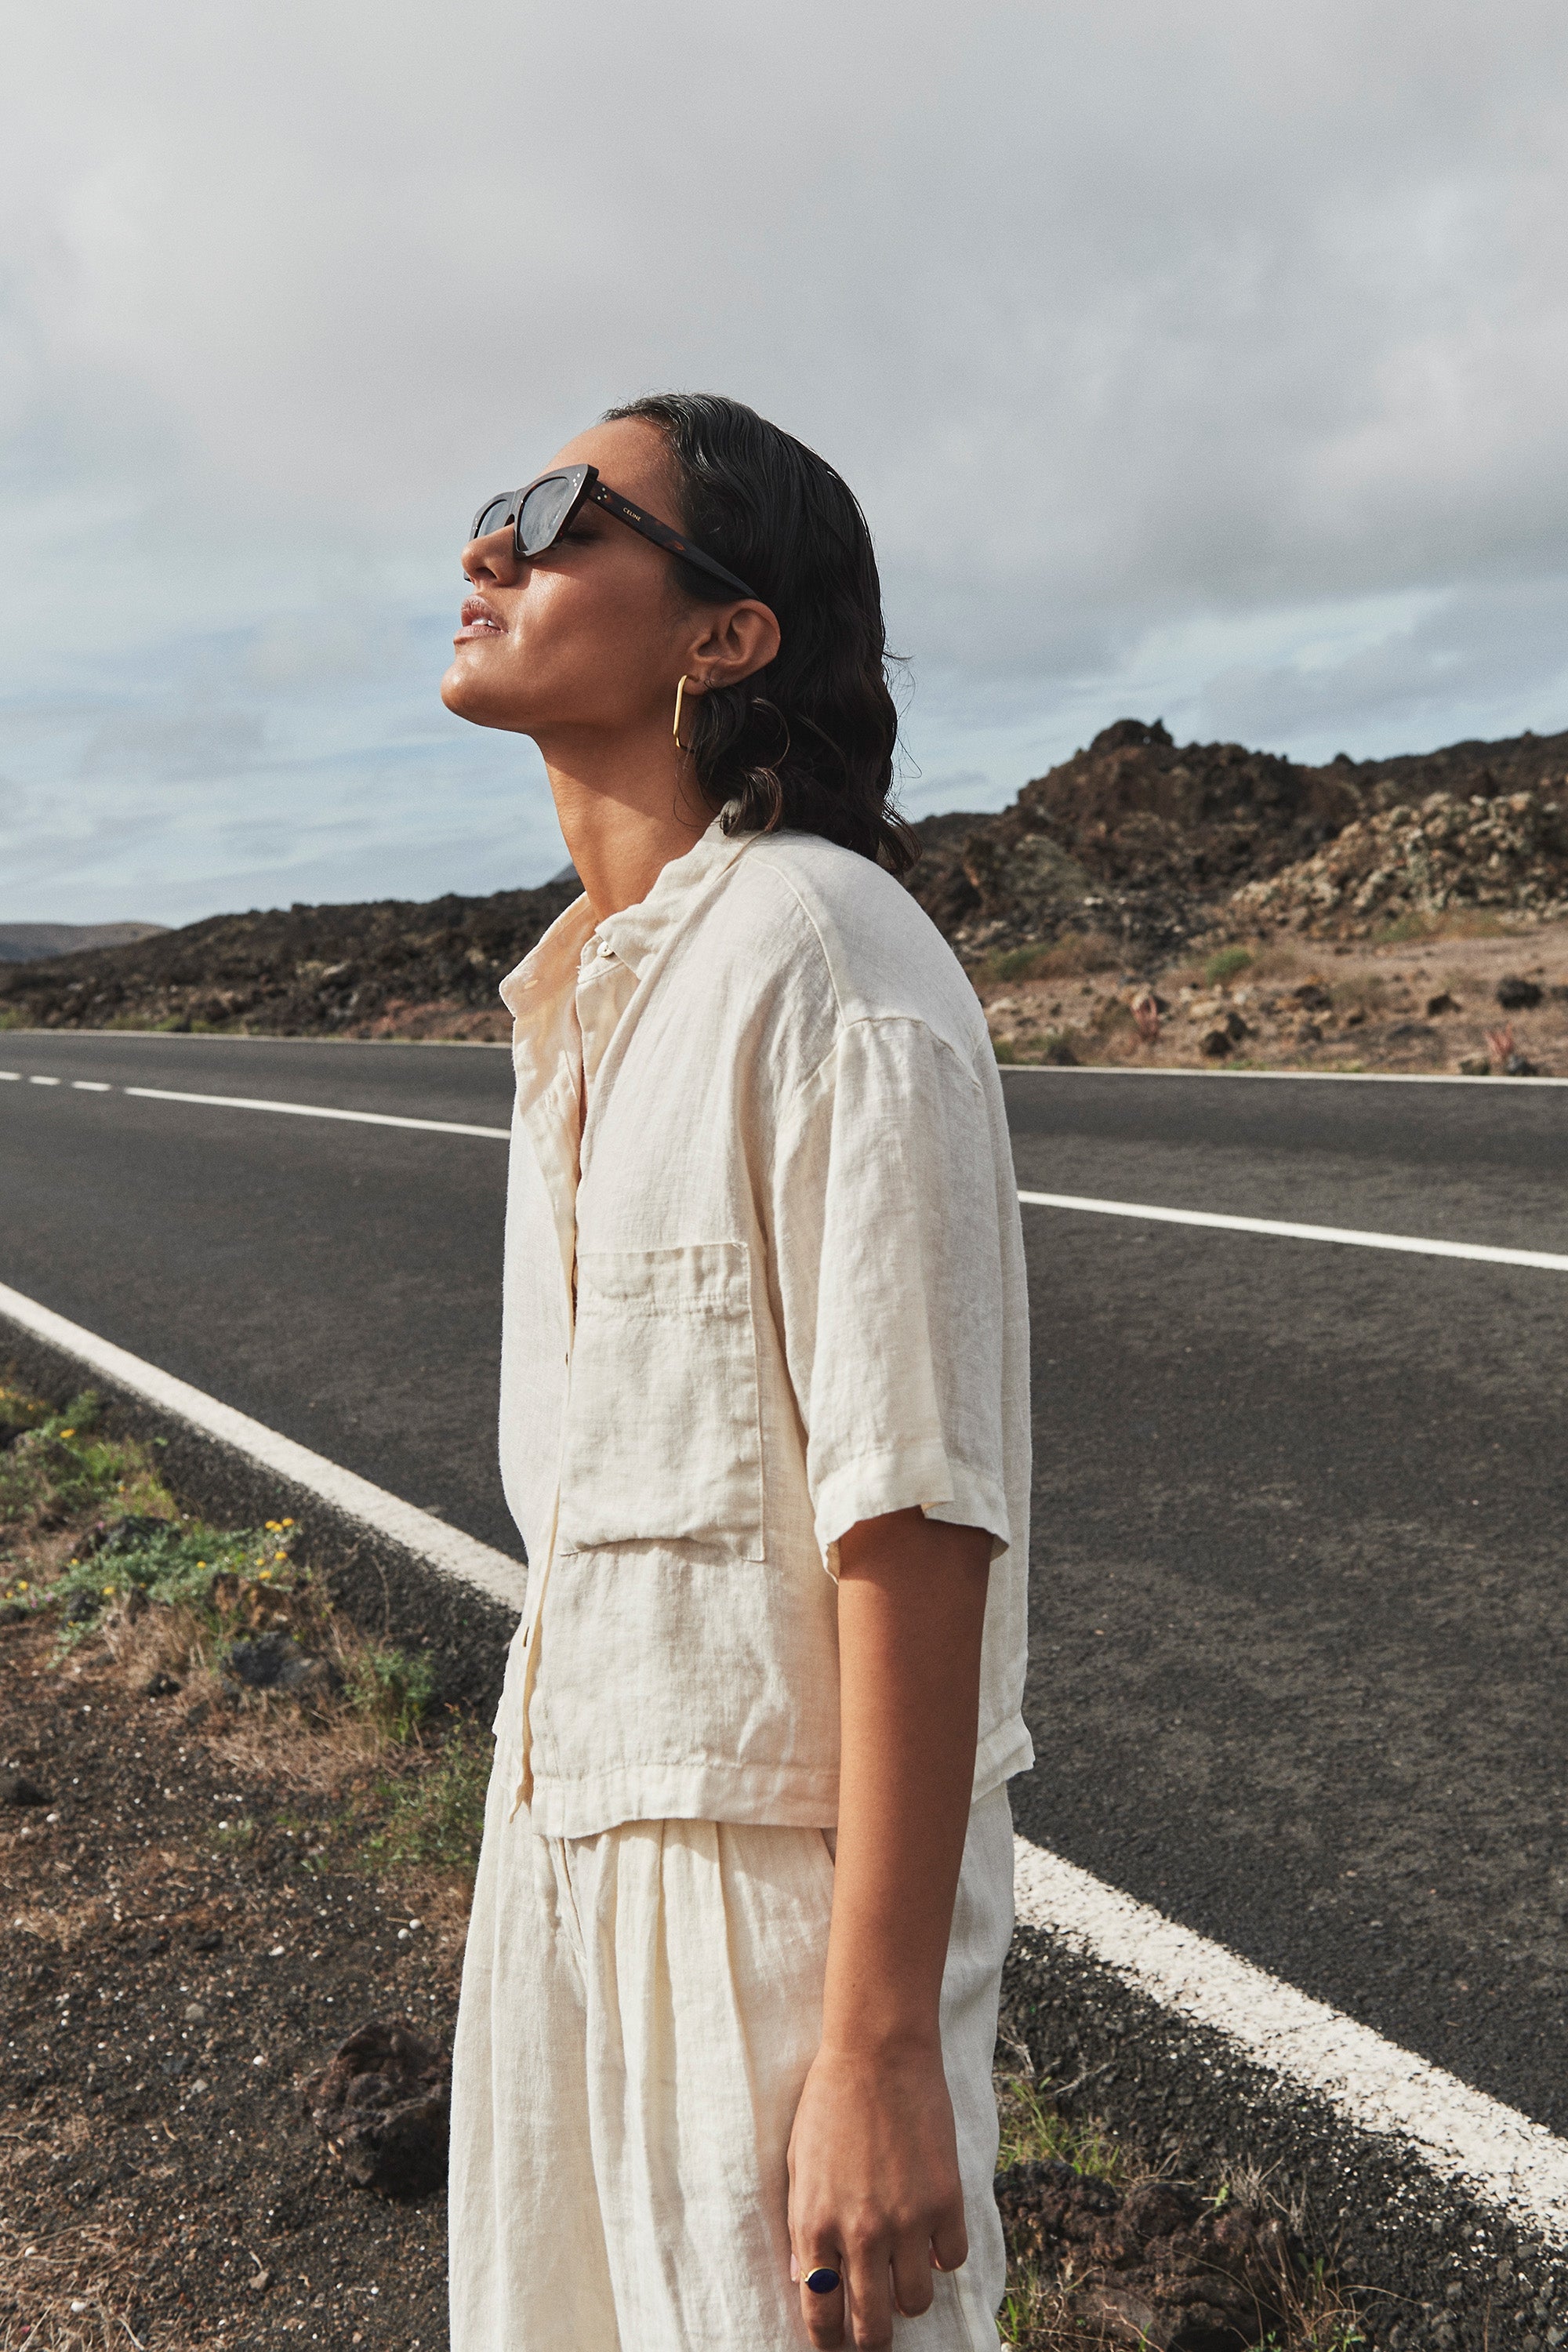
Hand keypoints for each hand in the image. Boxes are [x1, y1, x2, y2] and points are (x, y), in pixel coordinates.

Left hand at [786, 2039, 967, 2348]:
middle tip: (874, 2331)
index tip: (835, 2343)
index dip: (828, 2339)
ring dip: (909, 2297)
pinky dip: (942, 2256)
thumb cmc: (830, 2101)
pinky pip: (951, 2260)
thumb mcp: (798, 2165)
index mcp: (815, 2225)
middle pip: (872, 2325)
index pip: (820, 2314)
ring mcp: (906, 2220)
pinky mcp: (945, 2201)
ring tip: (904, 2277)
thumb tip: (805, 2277)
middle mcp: (860, 2233)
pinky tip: (931, 2236)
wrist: (878, 2053)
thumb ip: (801, 2226)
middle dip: (871, 2339)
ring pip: (916, 2303)